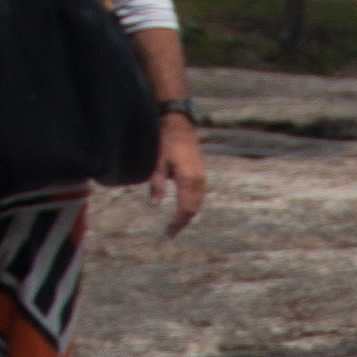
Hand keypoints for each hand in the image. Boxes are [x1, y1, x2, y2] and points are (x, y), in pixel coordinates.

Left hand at [151, 118, 209, 237]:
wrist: (178, 123)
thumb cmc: (166, 141)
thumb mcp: (157, 163)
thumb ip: (157, 184)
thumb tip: (154, 205)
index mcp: (188, 179)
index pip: (185, 209)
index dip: (177, 223)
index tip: (169, 233)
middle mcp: (199, 180)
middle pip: (193, 209)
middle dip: (183, 222)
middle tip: (171, 233)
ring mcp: (202, 177)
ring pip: (198, 203)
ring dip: (188, 215)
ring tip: (176, 224)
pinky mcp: (201, 173)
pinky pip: (199, 195)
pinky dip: (191, 205)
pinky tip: (183, 209)